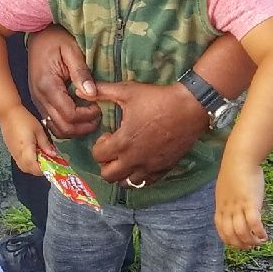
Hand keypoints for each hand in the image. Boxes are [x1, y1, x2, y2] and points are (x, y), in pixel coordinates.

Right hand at [0, 108, 57, 176]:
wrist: (7, 113)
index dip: (43, 170)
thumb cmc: (24, 120)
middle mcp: (19, 154)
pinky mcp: (11, 151)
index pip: (34, 167)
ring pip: (23, 167)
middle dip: (39, 170)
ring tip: (41, 157)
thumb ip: (45, 144)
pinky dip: (27, 162)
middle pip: (28, 170)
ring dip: (33, 167)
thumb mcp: (38, 130)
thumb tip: (53, 155)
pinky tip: (32, 153)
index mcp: (26, 149)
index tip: (52, 166)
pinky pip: (20, 162)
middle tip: (47, 162)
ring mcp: (13, 153)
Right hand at [26, 26, 100, 137]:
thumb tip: (91, 93)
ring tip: (89, 118)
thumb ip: (81, 73)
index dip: (87, 116)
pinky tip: (78, 116)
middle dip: (83, 127)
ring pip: (56, 129)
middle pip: (63, 127)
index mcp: (48, 85)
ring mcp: (37, 101)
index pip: (69, 114)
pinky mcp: (39, 102)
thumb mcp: (71, 50)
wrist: (38, 36)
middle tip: (98, 116)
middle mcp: (39, 97)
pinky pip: (52, 122)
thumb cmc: (56, 39)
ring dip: (75, 129)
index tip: (99, 106)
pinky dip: (66, 125)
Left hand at [86, 80, 207, 183]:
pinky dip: (140, 176)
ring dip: (122, 172)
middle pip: (109, 176)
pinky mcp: (165, 168)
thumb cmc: (157, 99)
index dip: (99, 145)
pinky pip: (147, 182)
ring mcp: (151, 167)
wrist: (190, 107)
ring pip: (128, 183)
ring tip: (127, 156)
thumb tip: (82, 88)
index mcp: (123, 142)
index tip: (108, 134)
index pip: (98, 156)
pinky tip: (142, 161)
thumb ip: (102, 91)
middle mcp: (135, 159)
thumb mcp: (127, 91)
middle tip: (114, 149)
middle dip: (106, 163)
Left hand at [214, 157, 267, 248]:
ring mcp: (238, 207)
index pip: (221, 229)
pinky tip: (265, 236)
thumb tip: (234, 207)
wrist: (240, 159)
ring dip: (251, 241)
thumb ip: (229, 200)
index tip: (238, 244)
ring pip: (241, 232)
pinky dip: (259, 233)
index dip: (228, 240)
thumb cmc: (235, 171)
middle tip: (251, 246)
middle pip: (230, 234)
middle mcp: (228, 209)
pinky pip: (254, 223)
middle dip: (240, 244)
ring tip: (259, 242)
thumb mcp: (226, 188)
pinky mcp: (250, 203)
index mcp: (220, 206)